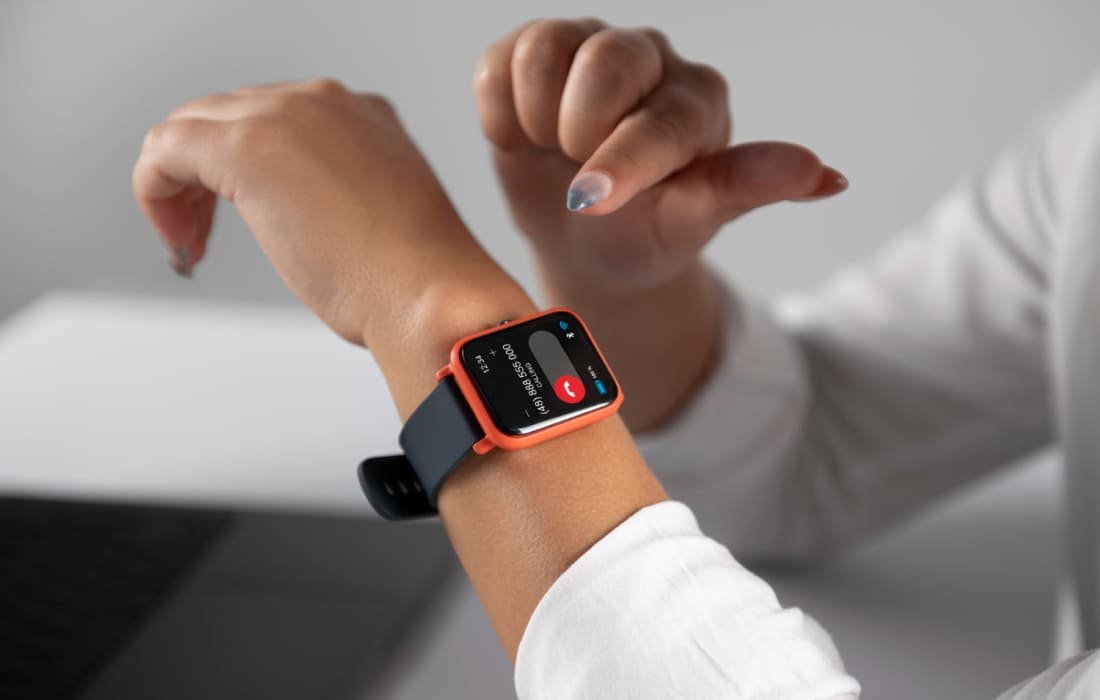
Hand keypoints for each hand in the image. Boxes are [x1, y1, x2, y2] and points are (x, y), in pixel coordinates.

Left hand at [133, 81, 664, 661]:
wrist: (435, 297)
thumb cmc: (422, 285)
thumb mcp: (385, 229)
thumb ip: (349, 210)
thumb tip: (323, 237)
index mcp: (367, 119)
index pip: (279, 119)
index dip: (249, 170)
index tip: (240, 213)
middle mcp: (327, 104)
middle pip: (232, 115)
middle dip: (207, 175)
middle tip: (201, 234)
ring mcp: (290, 118)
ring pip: (195, 125)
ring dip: (181, 186)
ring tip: (188, 242)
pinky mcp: (250, 146)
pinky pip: (168, 146)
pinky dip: (156, 190)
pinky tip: (178, 238)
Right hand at [474, 20, 846, 430]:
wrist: (585, 240)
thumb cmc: (644, 233)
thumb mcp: (693, 222)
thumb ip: (746, 188)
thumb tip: (826, 176)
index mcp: (697, 100)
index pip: (663, 114)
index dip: (623, 161)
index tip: (591, 202)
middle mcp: (648, 62)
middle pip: (606, 59)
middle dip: (578, 132)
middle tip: (580, 178)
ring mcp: (587, 51)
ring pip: (546, 51)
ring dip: (536, 121)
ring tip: (554, 154)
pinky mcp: (531, 54)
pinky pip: (499, 62)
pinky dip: (499, 112)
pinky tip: (523, 139)